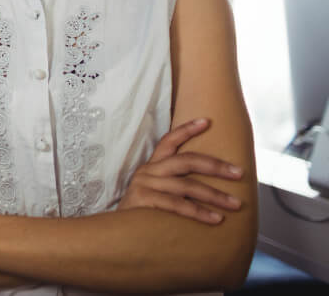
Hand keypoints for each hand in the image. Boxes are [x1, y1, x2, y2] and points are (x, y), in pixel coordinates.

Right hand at [119, 117, 242, 223]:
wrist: (115, 233)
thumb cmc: (142, 213)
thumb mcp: (155, 193)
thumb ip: (175, 186)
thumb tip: (211, 189)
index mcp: (152, 166)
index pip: (168, 141)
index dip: (187, 130)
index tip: (207, 121)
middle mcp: (148, 171)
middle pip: (185, 161)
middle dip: (215, 166)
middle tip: (239, 173)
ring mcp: (145, 185)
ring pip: (186, 185)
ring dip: (214, 195)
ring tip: (235, 204)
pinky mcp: (143, 200)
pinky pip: (177, 204)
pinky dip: (199, 212)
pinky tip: (216, 219)